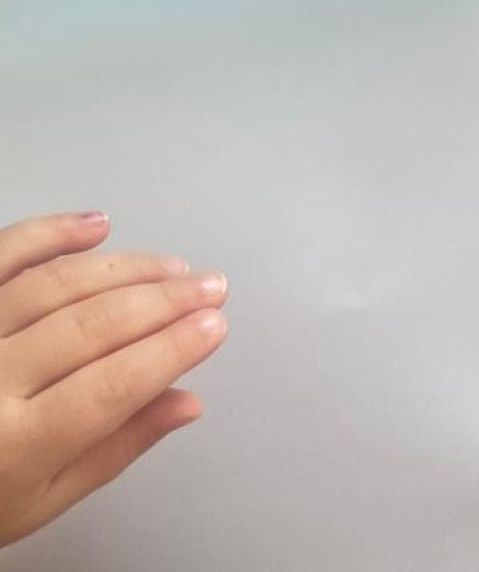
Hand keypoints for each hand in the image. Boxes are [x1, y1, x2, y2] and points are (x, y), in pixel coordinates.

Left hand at [0, 212, 227, 547]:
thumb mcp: (40, 498)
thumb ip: (114, 449)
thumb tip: (186, 402)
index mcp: (13, 447)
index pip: (110, 387)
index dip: (170, 351)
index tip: (215, 325)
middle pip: (91, 328)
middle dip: (164, 303)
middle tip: (211, 287)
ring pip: (58, 285)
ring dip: (126, 268)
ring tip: (173, 268)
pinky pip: (4, 253)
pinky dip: (51, 232)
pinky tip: (98, 225)